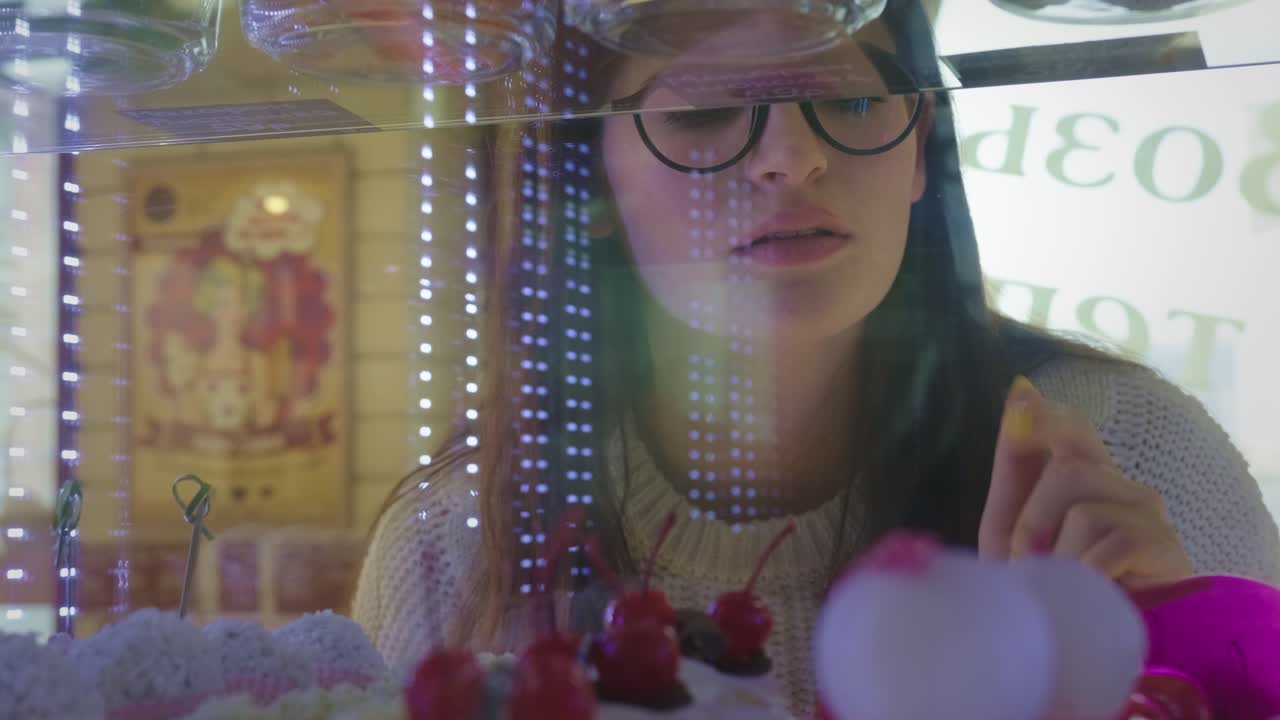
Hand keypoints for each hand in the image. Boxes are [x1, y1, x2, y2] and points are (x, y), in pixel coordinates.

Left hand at [977, 376, 1193, 588]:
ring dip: (1057, 554)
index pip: (1074, 426)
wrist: (1082, 638)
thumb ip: (1015, 460)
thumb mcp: (1014, 521)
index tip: (1021, 404)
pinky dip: (1084, 572)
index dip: (1048, 417)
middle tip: (1031, 561)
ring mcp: (1144, 511)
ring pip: (1082, 507)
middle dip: (1032, 520)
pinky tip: (1090, 589)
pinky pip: (1106, 542)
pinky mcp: (1161, 543)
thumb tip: (1018, 389)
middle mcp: (1119, 483)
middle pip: (1068, 469)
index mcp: (1082, 473)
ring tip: (1062, 582)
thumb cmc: (1049, 579)